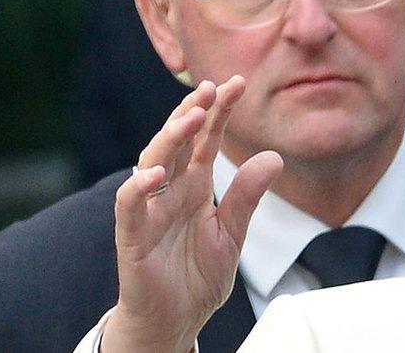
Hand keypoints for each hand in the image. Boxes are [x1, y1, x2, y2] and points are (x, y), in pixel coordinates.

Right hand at [101, 76, 282, 351]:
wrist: (175, 321)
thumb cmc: (197, 275)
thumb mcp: (232, 233)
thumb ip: (247, 196)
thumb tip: (273, 157)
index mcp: (194, 185)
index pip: (206, 140)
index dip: (219, 111)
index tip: (237, 83)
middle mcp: (170, 190)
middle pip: (177, 141)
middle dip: (192, 112)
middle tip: (211, 88)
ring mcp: (149, 211)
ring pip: (152, 163)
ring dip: (169, 138)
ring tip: (190, 117)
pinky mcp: (132, 237)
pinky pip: (130, 206)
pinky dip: (138, 188)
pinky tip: (155, 173)